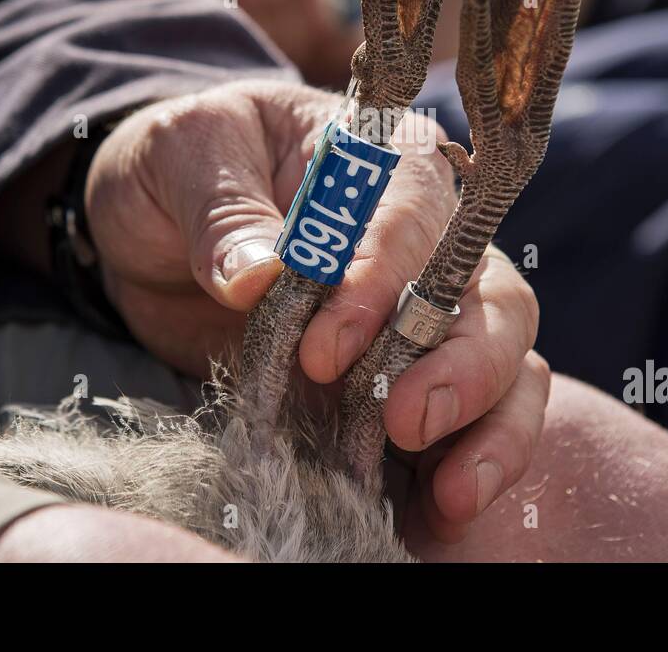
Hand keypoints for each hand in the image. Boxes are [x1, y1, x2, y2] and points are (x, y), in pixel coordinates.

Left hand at [82, 78, 545, 535]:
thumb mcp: (183, 155)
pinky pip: (475, 420)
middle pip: (493, 297)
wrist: (159, 229)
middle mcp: (431, 236)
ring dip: (490, 427)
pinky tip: (439, 512)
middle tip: (405, 422)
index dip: (382, 282)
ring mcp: (430, 313)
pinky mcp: (411, 378)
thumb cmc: (183, 167)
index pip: (413, 216)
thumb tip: (256, 274)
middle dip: (464, 366)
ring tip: (453, 494)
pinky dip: (471, 463)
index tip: (325, 350)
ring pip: (507, 362)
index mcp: (385, 160)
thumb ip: (221, 210)